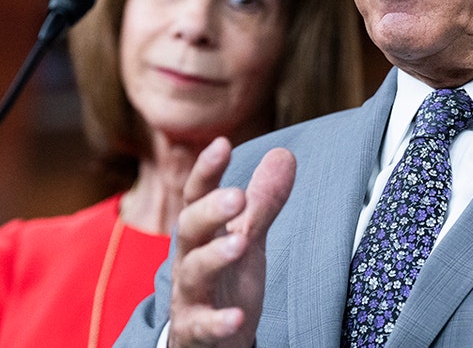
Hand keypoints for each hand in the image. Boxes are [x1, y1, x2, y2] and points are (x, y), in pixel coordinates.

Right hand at [169, 137, 295, 347]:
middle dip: (210, 211)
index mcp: (202, 234)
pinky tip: (237, 317)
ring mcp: (190, 297)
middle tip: (237, 196)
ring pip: (193, 273)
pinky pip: (201, 326)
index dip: (207, 171)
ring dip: (214, 257)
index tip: (223, 144)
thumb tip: (284, 153)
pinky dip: (217, 321)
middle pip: (190, 229)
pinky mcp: (195, 332)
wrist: (209, 342)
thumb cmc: (226, 283)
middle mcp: (189, 261)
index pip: (198, 196)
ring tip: (239, 244)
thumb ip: (263, 202)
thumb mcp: (248, 238)